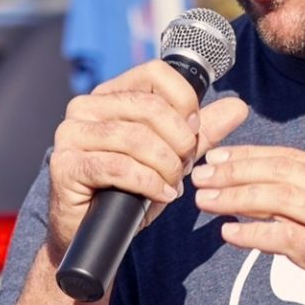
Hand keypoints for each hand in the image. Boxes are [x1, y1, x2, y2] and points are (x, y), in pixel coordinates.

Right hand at [47, 61, 247, 262]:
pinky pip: (119, 167)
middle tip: (186, 165)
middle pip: (150, 107)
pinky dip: (149, 183)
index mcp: (111, 94)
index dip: (185, 100)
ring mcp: (71, 134)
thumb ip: (201, 132)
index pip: (156, 72)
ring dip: (166, 165)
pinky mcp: (66, 165)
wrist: (95, 232)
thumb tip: (238, 107)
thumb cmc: (131, 189)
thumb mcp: (172, 156)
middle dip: (179, 141)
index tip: (194, 130)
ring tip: (173, 184)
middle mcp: (86, 106)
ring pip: (136, 138)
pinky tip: (162, 195)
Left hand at [192, 134, 304, 304]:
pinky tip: (229, 235)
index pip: (298, 160)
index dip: (256, 155)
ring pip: (285, 201)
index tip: (221, 158)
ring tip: (206, 200)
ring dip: (239, 197)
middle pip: (287, 173)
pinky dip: (257, 235)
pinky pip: (291, 241)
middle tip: (202, 173)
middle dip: (239, 170)